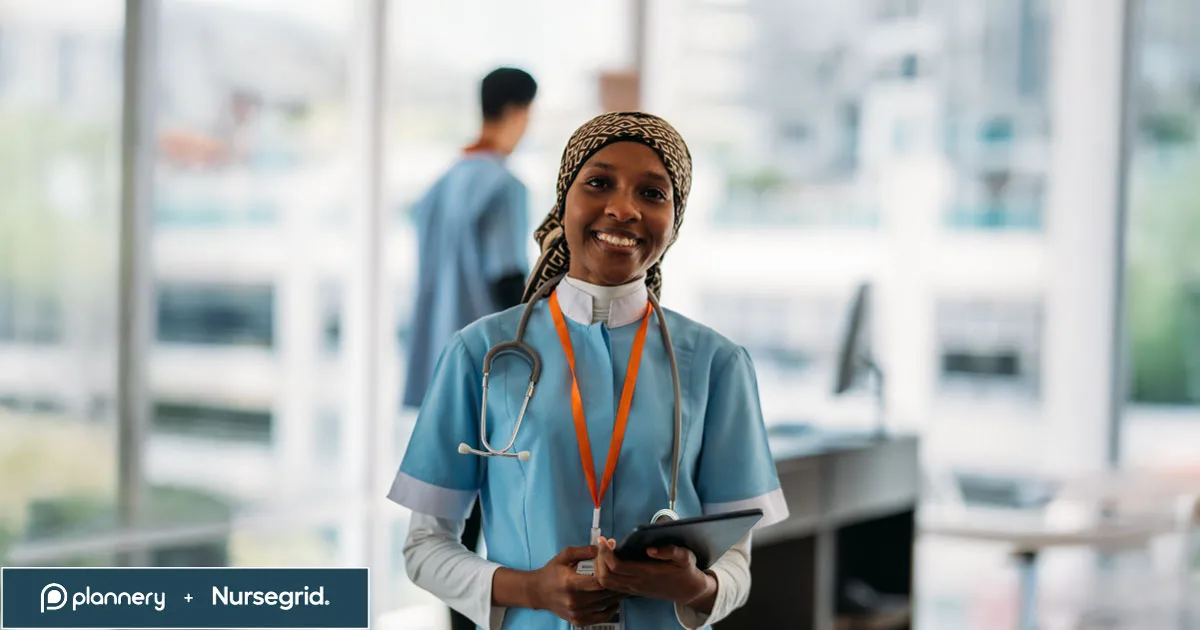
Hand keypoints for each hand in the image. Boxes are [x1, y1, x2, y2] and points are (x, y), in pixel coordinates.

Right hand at [527, 545, 623, 625]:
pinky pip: (600, 617)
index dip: (610, 574)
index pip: (599, 581)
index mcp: (570, 583)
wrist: (538, 592)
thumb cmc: (552, 571)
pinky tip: (614, 602)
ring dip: (616, 596)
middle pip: (604, 594)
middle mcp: (574, 601)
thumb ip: (585, 550)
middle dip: (617, 585)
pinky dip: (610, 610)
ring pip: (604, 605)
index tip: (616, 568)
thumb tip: (606, 546)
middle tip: (624, 577)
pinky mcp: (578, 621)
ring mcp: (576, 613)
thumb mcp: (565, 555)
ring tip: (623, 587)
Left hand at [594, 537, 716, 608]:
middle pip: (605, 576)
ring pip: (605, 583)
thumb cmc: (685, 571)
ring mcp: (634, 589)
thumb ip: (670, 551)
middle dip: (599, 558)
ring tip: (605, 550)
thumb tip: (650, 549)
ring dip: (599, 566)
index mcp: (647, 574)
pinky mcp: (633, 590)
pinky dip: (604, 572)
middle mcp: (637, 584)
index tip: (604, 540)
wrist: (688, 590)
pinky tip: (610, 559)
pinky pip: (611, 585)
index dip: (605, 553)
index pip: (617, 567)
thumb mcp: (685, 557)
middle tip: (604, 543)